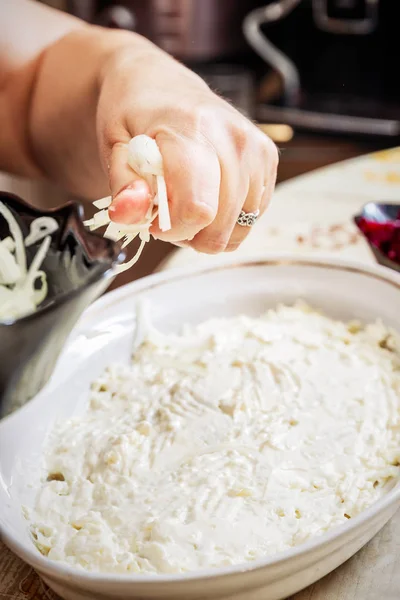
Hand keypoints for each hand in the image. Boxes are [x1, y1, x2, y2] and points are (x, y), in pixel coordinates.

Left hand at [98, 45, 277, 253]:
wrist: (159, 81)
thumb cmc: (133, 114)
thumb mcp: (113, 145)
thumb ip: (122, 185)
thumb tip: (128, 214)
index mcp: (193, 131)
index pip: (198, 208)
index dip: (173, 229)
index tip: (152, 219)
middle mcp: (234, 138)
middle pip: (221, 226)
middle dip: (188, 233)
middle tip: (166, 211)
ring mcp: (256, 149)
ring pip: (239, 228)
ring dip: (208, 229)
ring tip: (185, 202)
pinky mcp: (268, 158)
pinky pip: (251, 217)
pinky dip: (227, 219)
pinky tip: (207, 196)